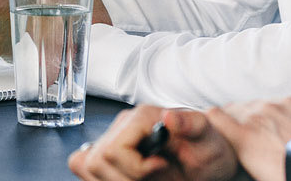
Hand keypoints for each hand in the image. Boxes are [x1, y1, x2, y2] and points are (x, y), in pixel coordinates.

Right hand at [69, 106, 238, 180]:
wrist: (207, 154)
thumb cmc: (207, 146)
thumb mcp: (207, 136)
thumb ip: (190, 124)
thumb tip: (168, 116)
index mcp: (143, 116)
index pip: (115, 149)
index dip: (136, 168)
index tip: (160, 169)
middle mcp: (123, 124)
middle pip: (99, 160)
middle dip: (127, 178)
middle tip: (157, 178)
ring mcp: (112, 136)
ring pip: (90, 164)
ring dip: (116, 179)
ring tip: (146, 179)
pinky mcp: (107, 149)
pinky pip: (82, 163)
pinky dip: (99, 176)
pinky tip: (122, 176)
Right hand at [205, 96, 290, 180]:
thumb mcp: (256, 167)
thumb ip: (241, 145)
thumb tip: (238, 141)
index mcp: (244, 134)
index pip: (215, 116)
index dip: (215, 120)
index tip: (217, 125)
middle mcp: (259, 113)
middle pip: (240, 108)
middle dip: (242, 118)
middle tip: (252, 134)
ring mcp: (282, 104)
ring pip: (265, 103)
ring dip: (267, 114)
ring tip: (279, 133)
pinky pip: (290, 102)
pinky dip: (289, 112)